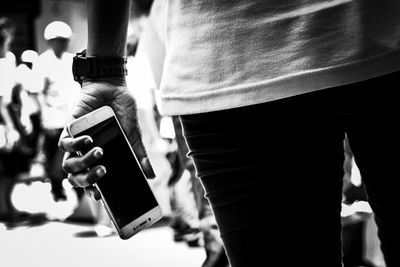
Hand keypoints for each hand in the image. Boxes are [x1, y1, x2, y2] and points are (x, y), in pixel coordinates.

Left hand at [58, 77, 154, 198]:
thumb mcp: (134, 134)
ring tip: (99, 153)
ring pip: (68, 164)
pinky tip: (89, 139)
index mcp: (101, 158)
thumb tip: (151, 175)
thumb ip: (139, 155)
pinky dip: (75, 144)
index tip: (100, 196)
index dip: (93, 191)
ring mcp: (77, 142)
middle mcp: (86, 153)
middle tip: (103, 173)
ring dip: (82, 163)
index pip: (92, 181)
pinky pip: (64, 144)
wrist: (113, 87)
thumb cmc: (123, 110)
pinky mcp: (70, 128)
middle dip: (87, 180)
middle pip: (77, 177)